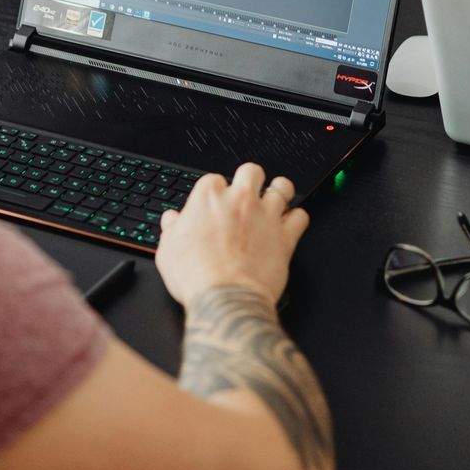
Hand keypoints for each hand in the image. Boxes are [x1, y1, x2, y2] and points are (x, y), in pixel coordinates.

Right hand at [154, 163, 309, 310]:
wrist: (225, 299)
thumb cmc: (196, 276)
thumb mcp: (168, 252)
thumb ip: (171, 229)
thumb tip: (172, 220)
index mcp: (209, 198)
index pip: (213, 180)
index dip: (214, 193)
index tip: (214, 205)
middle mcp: (240, 200)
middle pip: (251, 171)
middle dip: (250, 179)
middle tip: (247, 193)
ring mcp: (266, 215)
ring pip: (283, 187)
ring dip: (280, 192)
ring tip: (275, 199)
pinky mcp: (285, 236)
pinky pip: (301, 217)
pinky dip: (297, 219)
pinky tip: (290, 225)